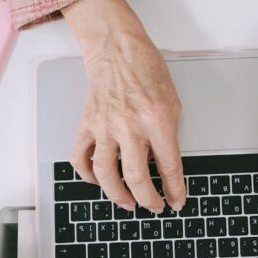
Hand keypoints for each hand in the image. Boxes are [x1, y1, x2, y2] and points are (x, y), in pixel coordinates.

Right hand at [62, 0, 185, 211]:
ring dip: (117, 195)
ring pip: (106, 174)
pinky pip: (81, 158)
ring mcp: (105, 127)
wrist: (116, 50)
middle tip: (154, 207)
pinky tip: (98, 180)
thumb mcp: (172, 103)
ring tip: (127, 203)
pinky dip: (87, 175)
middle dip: (149, 200)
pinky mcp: (87, 125)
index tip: (176, 201)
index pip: (169, 167)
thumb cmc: (146, 71)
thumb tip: (162, 165)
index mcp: (157, 120)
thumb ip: (168, 135)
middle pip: (138, 177)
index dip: (174, 190)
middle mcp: (130, 126)